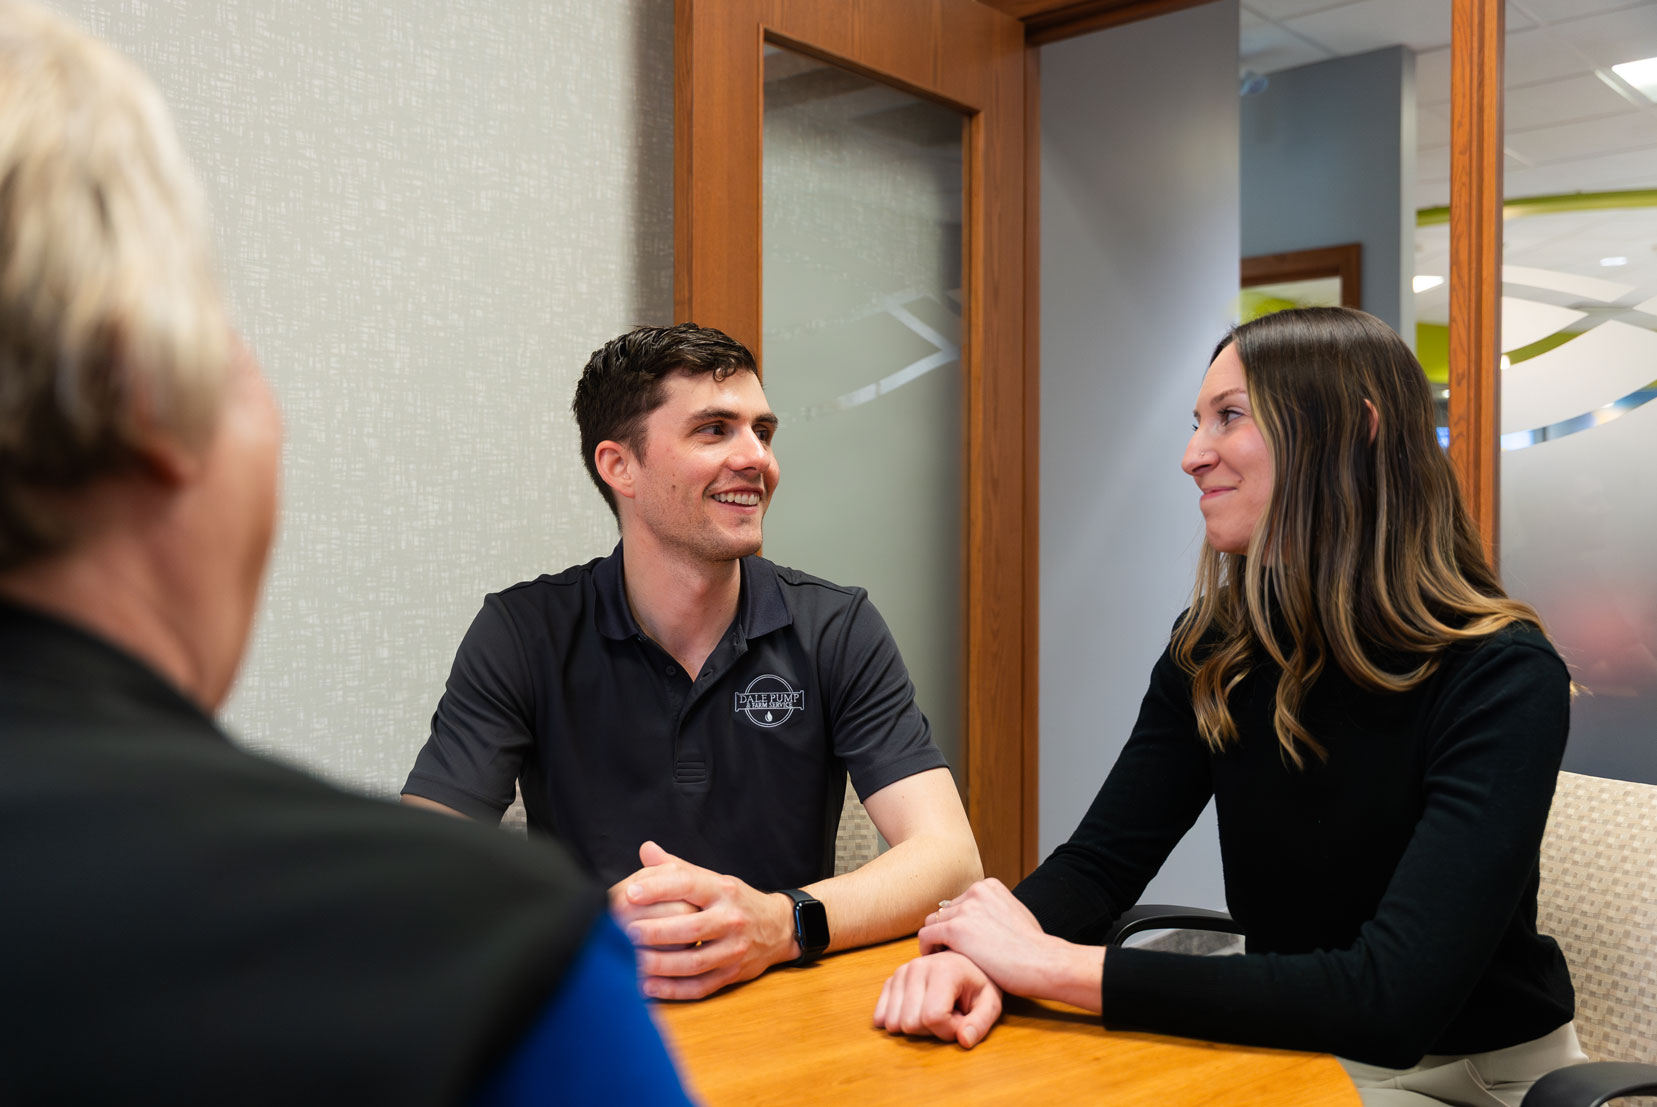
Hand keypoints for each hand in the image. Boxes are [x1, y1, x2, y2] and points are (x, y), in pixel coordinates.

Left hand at [613, 841, 796, 999]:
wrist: (778, 927)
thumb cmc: (735, 900)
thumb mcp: (713, 879)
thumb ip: (678, 868)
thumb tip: (646, 849)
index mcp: (723, 889)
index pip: (689, 885)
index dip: (658, 889)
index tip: (630, 893)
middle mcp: (731, 919)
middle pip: (690, 928)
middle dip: (654, 932)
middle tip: (623, 933)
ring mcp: (734, 949)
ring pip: (693, 963)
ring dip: (659, 965)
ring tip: (630, 961)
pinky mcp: (732, 974)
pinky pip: (700, 986)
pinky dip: (673, 990)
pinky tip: (647, 986)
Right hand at [873, 950, 1001, 1048]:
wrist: (966, 963)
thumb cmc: (979, 985)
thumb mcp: (990, 1004)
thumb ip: (980, 1023)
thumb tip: (964, 1040)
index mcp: (944, 970)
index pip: (933, 1018)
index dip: (948, 1030)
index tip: (962, 1020)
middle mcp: (917, 967)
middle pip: (911, 1023)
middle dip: (932, 1030)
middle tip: (949, 1014)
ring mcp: (902, 972)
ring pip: (894, 1022)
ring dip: (917, 1025)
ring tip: (936, 1010)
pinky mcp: (892, 979)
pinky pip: (882, 1014)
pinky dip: (899, 1021)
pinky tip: (916, 1012)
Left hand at [920, 878, 1101, 1009]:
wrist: (1043, 962)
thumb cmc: (1035, 947)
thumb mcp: (1017, 914)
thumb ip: (996, 910)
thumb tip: (986, 918)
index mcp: (989, 886)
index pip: (959, 903)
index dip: (958, 924)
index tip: (962, 944)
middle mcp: (974, 892)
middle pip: (944, 912)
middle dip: (946, 933)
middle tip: (952, 955)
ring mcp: (965, 909)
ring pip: (932, 923)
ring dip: (936, 941)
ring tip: (946, 960)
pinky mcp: (955, 930)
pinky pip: (926, 936)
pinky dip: (927, 949)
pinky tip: (939, 963)